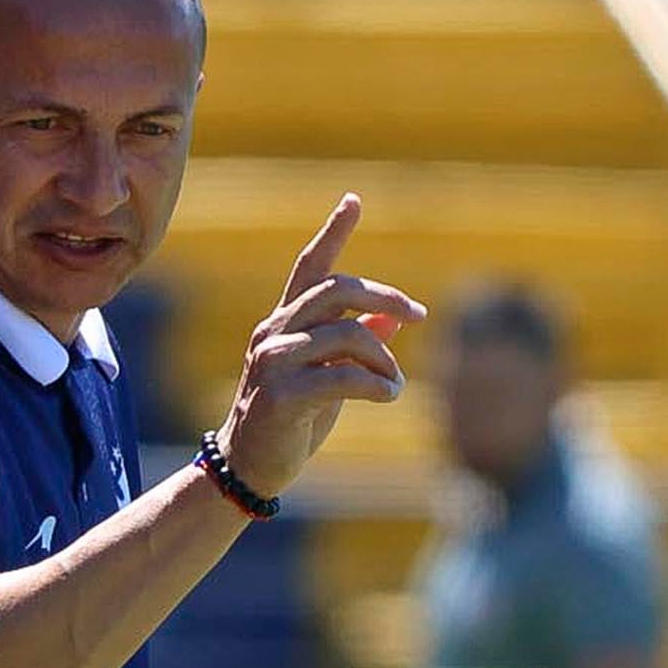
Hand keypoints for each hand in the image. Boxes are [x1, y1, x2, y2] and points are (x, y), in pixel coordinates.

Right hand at [215, 196, 420, 504]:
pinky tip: (388, 397)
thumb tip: (394, 315)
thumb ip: (355, 342)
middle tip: (419, 313)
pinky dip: (376, 385)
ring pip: (347, 334)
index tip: (354, 200)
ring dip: (384, 359)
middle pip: (337, 290)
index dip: (333, 232)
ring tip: (396, 383)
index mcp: (284, 323)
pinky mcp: (280, 395)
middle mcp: (274, 332)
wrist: (249, 467)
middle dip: (384, 296)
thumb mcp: (327, 375)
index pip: (310, 267)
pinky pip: (342, 377)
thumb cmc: (290, 420)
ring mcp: (273, 361)